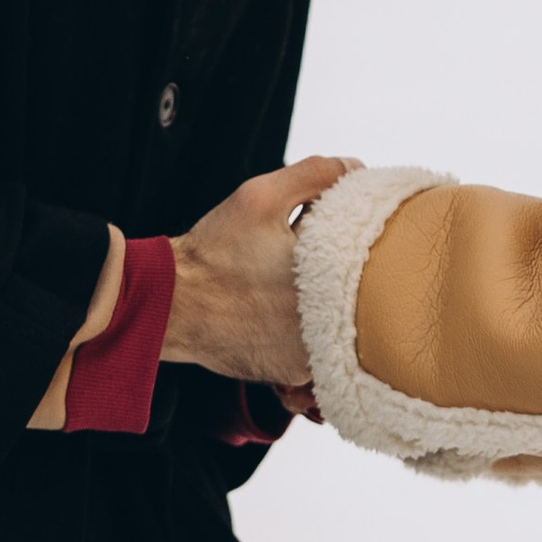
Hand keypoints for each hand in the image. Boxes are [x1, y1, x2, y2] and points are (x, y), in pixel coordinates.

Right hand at [162, 156, 357, 385]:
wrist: (170, 307)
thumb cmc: (214, 251)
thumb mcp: (260, 197)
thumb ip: (315, 174)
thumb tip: (357, 169)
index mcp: (325, 276)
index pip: (372, 250)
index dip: (361, 233)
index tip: (343, 224)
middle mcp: (323, 323)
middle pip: (359, 290)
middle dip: (346, 270)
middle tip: (317, 255)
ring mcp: (309, 355)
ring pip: (340, 322)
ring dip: (329, 302)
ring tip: (292, 283)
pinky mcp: (293, 373)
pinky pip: (317, 347)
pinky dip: (308, 329)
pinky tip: (280, 310)